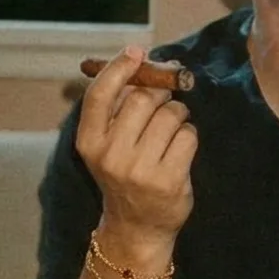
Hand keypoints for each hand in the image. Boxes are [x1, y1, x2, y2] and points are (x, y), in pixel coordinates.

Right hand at [76, 45, 197, 248]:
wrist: (136, 227)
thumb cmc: (125, 174)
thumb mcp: (107, 145)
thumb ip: (117, 108)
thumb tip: (142, 60)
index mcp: (89, 142)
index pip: (100, 95)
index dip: (119, 68)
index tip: (137, 51)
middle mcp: (110, 155)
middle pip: (143, 99)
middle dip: (161, 94)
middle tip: (166, 101)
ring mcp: (139, 169)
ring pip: (170, 115)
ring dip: (178, 115)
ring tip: (171, 132)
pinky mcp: (168, 180)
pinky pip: (188, 135)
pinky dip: (189, 135)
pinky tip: (180, 150)